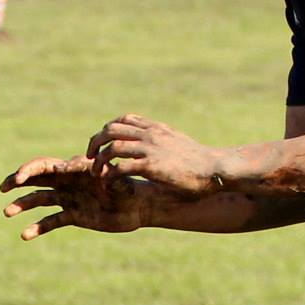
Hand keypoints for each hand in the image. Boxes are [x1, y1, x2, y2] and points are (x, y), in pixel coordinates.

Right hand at [0, 154, 152, 238]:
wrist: (140, 207)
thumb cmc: (130, 188)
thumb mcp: (113, 179)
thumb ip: (91, 171)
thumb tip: (65, 166)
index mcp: (75, 169)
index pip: (46, 166)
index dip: (30, 171)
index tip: (20, 179)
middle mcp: (68, 182)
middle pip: (36, 179)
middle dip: (17, 181)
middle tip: (2, 187)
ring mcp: (69, 199)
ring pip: (39, 200)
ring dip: (22, 205)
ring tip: (7, 212)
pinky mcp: (72, 216)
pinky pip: (50, 221)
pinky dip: (37, 228)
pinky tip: (25, 235)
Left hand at [86, 113, 219, 196]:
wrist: (216, 168)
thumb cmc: (198, 161)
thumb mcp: (177, 143)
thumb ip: (161, 141)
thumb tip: (154, 146)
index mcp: (156, 129)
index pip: (124, 119)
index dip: (107, 131)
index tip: (102, 145)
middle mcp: (151, 135)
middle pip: (110, 129)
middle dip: (94, 143)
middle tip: (89, 158)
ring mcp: (151, 149)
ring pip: (112, 147)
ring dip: (98, 161)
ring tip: (96, 174)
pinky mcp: (152, 166)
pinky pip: (120, 167)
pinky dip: (109, 175)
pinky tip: (108, 184)